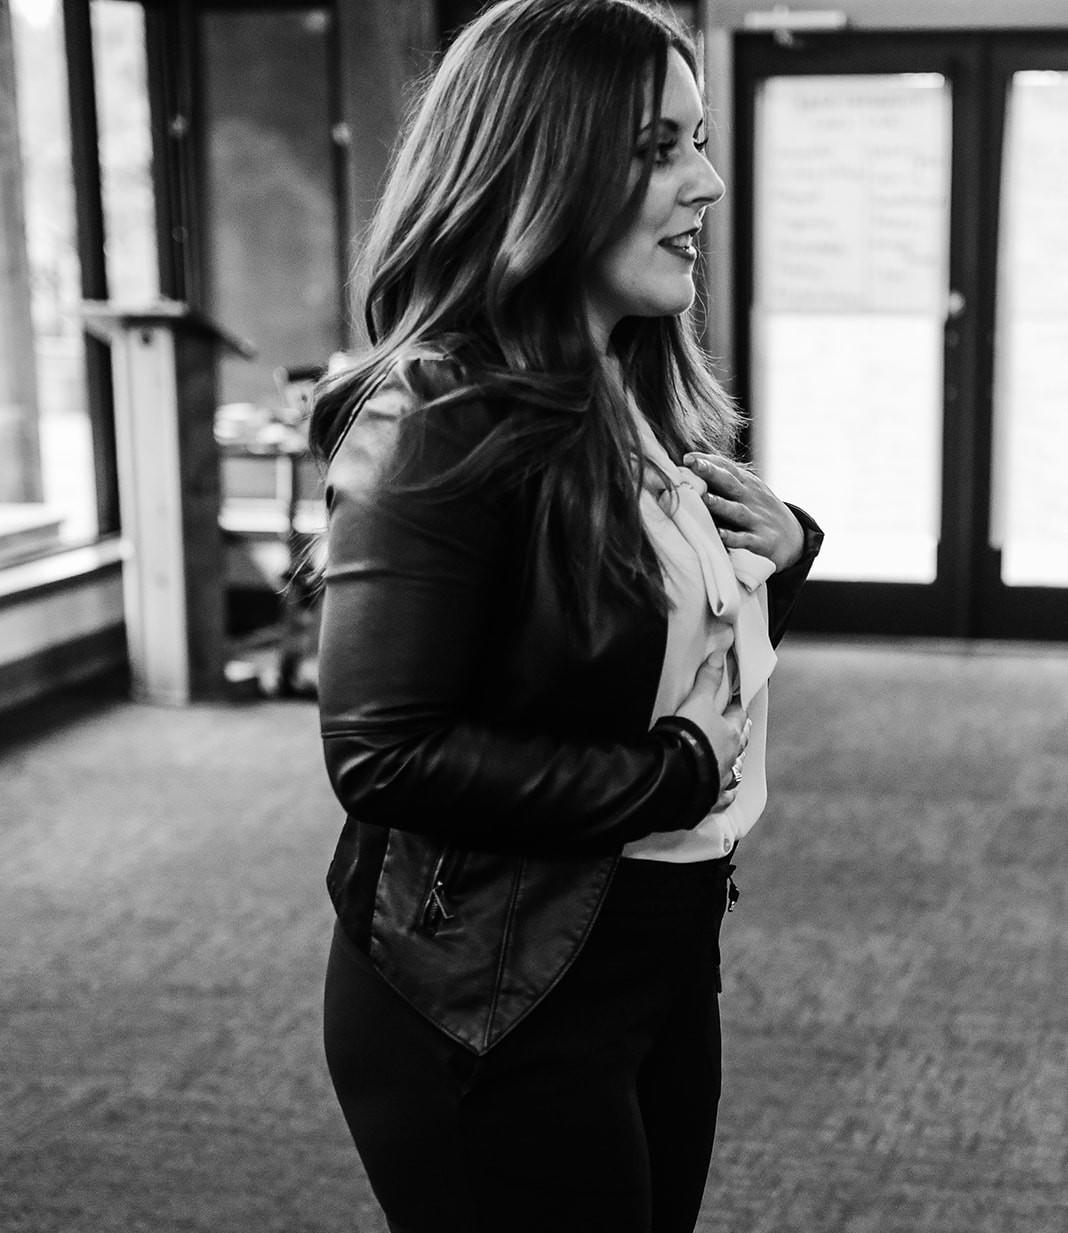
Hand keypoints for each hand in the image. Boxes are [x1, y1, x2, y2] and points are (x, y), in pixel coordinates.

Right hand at [674, 653, 751, 811]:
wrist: (676, 773)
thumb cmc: (688, 736)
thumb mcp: (697, 701)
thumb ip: (707, 679)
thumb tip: (719, 655)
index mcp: (730, 734)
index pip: (737, 715)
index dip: (734, 707)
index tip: (731, 702)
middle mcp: (730, 757)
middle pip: (739, 742)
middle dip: (737, 734)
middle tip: (733, 727)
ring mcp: (722, 778)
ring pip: (734, 769)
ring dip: (733, 762)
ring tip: (730, 758)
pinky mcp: (711, 797)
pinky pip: (724, 796)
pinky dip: (726, 793)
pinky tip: (727, 793)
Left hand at [683, 452, 803, 571]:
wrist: (794, 539)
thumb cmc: (760, 511)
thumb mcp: (749, 491)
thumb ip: (726, 480)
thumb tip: (692, 466)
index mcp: (747, 484)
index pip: (727, 468)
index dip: (708, 461)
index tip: (688, 457)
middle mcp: (751, 498)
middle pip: (730, 483)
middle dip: (711, 473)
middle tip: (693, 465)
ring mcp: (756, 519)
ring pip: (736, 510)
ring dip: (720, 504)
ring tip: (704, 498)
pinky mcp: (761, 541)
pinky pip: (745, 539)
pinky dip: (732, 538)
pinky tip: (719, 535)